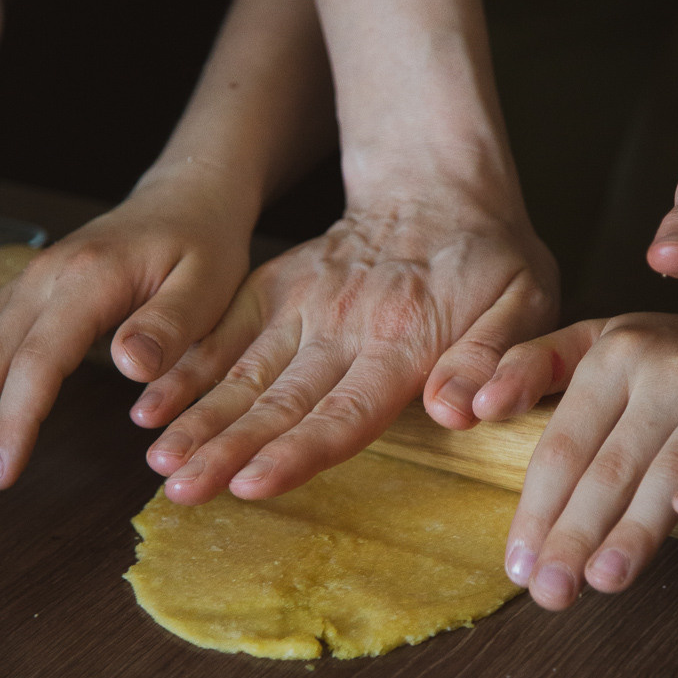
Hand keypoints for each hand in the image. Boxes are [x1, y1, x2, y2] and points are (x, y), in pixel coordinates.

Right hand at [0, 167, 252, 486]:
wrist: (186, 198)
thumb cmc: (203, 244)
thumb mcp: (209, 283)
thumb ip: (170, 325)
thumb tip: (129, 365)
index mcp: (89, 279)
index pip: (39, 359)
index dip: (16, 419)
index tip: (3, 470)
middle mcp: (44, 277)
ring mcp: (28, 282)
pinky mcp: (25, 292)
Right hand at [138, 197, 557, 503]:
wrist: (439, 186)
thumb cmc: (490, 260)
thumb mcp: (526, 302)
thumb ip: (493, 357)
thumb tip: (457, 410)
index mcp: (403, 341)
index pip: (344, 410)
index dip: (296, 452)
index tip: (251, 484)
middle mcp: (342, 327)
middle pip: (280, 401)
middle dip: (227, 450)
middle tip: (180, 491)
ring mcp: (303, 305)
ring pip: (243, 372)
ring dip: (198, 418)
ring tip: (158, 461)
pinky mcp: (277, 289)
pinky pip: (225, 332)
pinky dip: (187, 368)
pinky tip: (151, 405)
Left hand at [472, 293, 677, 604]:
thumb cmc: (664, 352)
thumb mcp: (594, 342)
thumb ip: (529, 366)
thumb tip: (473, 406)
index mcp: (610, 357)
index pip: (563, 447)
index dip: (538, 509)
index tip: (519, 565)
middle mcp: (662, 369)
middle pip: (609, 468)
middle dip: (576, 535)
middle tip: (551, 592)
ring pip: (668, 470)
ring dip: (637, 528)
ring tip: (602, 579)